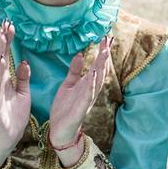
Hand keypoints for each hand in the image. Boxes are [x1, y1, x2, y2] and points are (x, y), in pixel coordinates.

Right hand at [0, 20, 30, 168]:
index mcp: (4, 80)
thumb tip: (24, 62)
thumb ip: (23, 79)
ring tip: (2, 37)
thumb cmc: (14, 116)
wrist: (8, 138)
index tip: (11, 25)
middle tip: (5, 23)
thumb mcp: (23, 94)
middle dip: (2, 40)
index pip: (6, 56)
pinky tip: (0, 63)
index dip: (8, 41)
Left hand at [49, 37, 111, 163]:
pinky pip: (87, 95)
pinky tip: (92, 74)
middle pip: (100, 70)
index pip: (96, 65)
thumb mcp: (68, 86)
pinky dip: (91, 84)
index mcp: (86, 84)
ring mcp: (87, 99)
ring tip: (104, 52)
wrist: (60, 131)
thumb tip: (80, 54)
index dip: (101, 52)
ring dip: (101, 66)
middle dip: (104, 55)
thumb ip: (74, 71)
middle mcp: (90, 90)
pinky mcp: (81, 108)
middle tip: (108, 40)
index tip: (104, 37)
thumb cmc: (65, 109)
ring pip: (97, 80)